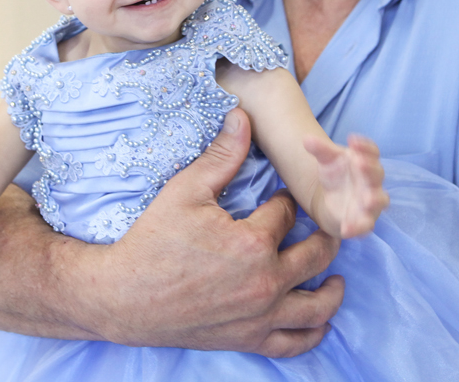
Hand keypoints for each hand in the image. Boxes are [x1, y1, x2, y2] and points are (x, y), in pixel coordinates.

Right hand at [88, 107, 343, 356]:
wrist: (124, 297)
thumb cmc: (153, 242)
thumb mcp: (186, 190)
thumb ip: (222, 156)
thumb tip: (243, 115)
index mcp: (254, 243)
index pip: (286, 214)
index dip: (284, 201)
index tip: (280, 197)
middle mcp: (266, 283)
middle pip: (316, 256)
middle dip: (322, 236)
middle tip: (320, 226)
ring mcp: (260, 316)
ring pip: (317, 307)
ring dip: (332, 288)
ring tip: (334, 275)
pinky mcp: (249, 340)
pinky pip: (295, 343)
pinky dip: (313, 333)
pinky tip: (319, 320)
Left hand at [304, 133, 380, 237]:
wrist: (331, 198)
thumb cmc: (336, 174)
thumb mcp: (327, 160)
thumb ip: (320, 149)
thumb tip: (306, 139)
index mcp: (366, 161)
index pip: (371, 151)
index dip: (364, 145)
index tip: (351, 140)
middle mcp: (372, 181)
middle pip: (377, 174)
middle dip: (370, 169)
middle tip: (359, 163)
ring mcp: (370, 201)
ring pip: (379, 200)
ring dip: (374, 200)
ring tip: (367, 199)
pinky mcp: (363, 220)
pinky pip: (365, 226)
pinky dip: (358, 228)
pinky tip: (347, 229)